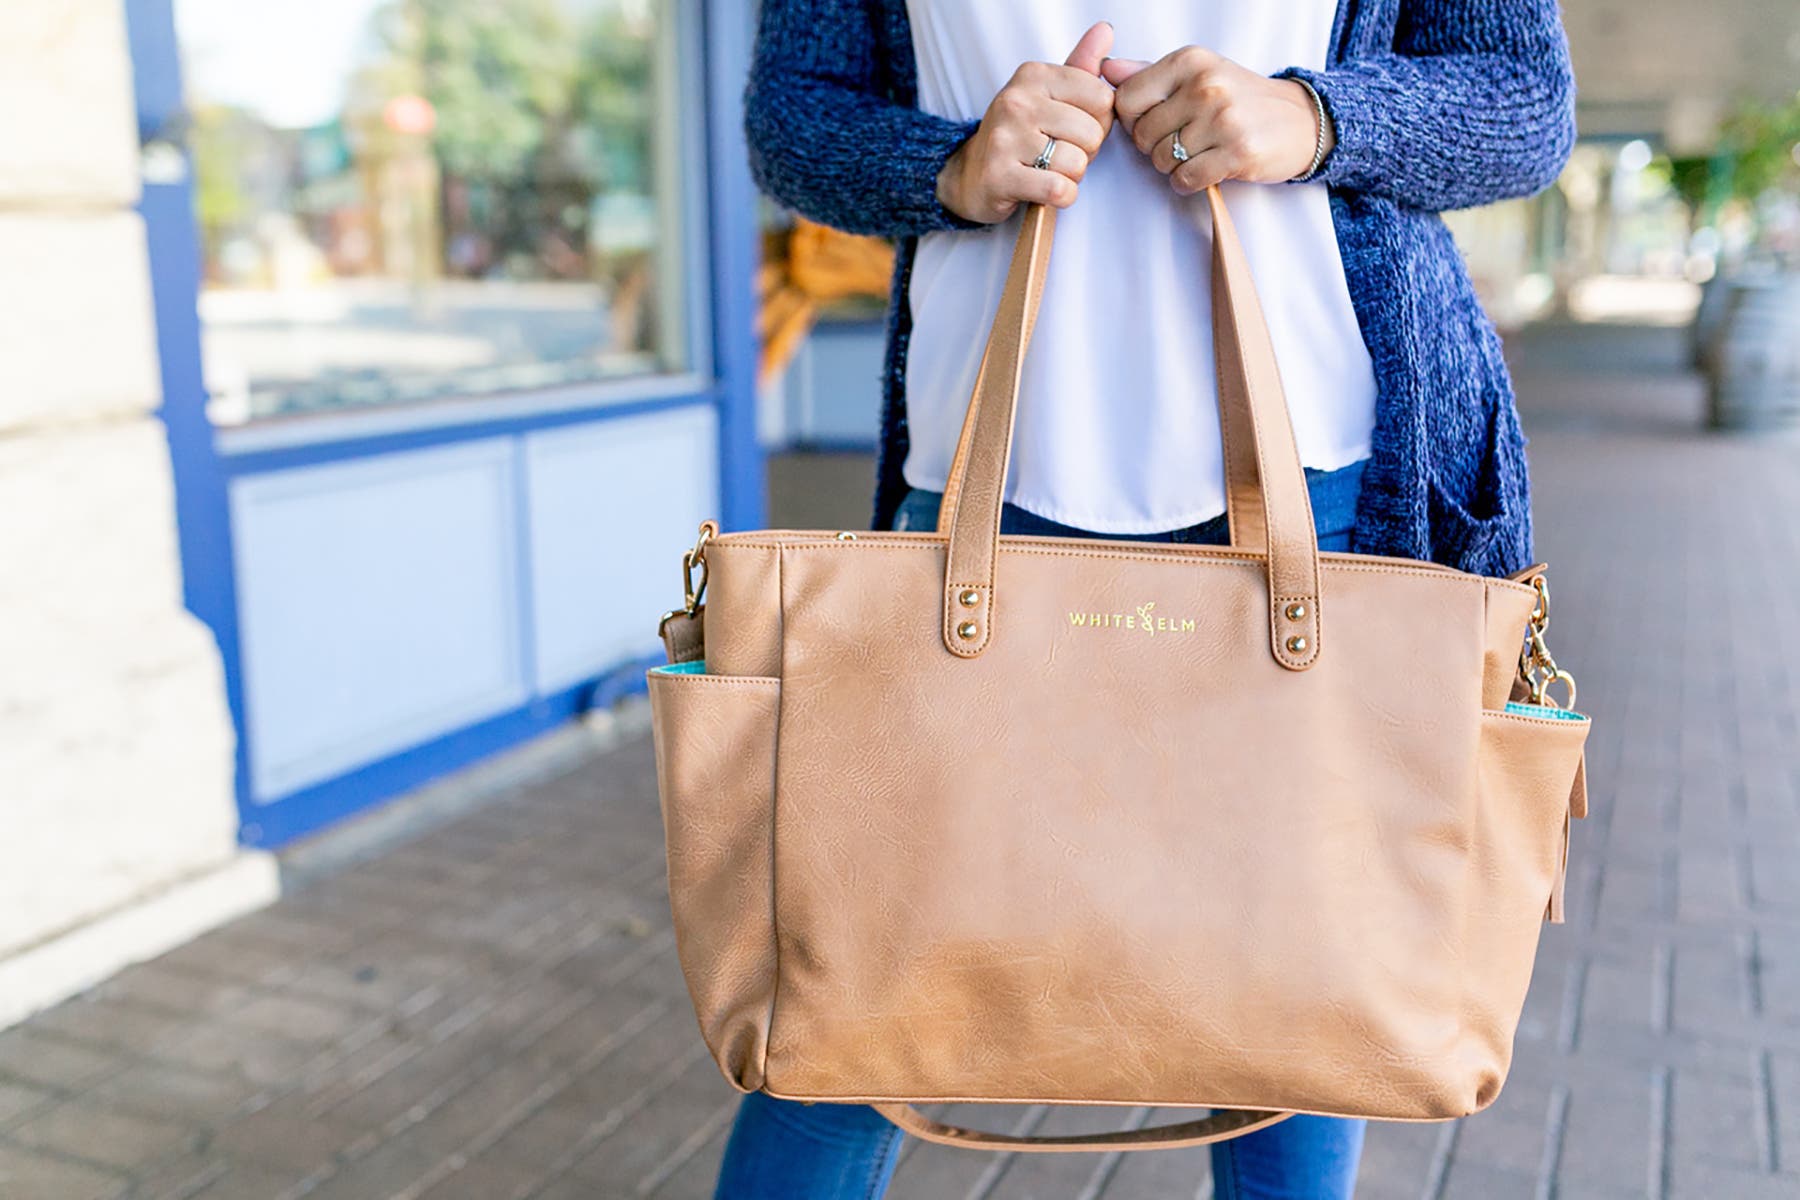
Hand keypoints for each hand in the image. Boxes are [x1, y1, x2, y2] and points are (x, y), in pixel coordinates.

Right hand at [936, 22, 1116, 223]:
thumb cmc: (1019, 135)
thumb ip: (1079, 67)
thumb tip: (1105, 30)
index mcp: (1032, 75)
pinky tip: (1045, 191)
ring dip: (1071, 176)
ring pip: (1077, 163)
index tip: (1073, 129)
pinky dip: (1062, 197)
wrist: (969, 174)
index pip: (1102, 98)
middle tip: (1059, 154)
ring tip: (1049, 171)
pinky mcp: (1000, 176)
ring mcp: (1005, 139)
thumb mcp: (1047, 94)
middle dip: (1085, 152)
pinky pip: (1059, 190)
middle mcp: (1016, 101)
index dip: (1098, 122)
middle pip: (1091, 133)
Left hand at [1102, 48, 1332, 194]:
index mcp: (1189, 61)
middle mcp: (1205, 85)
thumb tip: (1105, 70)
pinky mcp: (1237, 151)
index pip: (1126, 100)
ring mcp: (1222, 118)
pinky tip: (1206, 170)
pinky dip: (1189, 182)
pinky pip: (1186, 179)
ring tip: (1199, 153)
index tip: (1155, 124)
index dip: (1133, 122)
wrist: (1300, 120)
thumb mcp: (1196, 74)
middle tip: (1182, 143)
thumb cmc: (1240, 98)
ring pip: (1161, 160)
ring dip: (1174, 166)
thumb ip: (1148, 74)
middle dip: (1154, 148)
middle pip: (1141, 135)